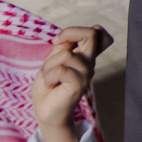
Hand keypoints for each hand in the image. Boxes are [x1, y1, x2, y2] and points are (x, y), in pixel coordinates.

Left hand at [28, 26, 111, 141]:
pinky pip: (61, 70)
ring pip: (67, 54)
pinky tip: (51, 84)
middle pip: (92, 34)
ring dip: (49, 65)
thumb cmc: (48, 86)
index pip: (96, 32)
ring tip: (49, 76)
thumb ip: (62, 48)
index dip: (76, 30)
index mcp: (84, 55)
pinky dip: (49, 76)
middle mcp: (89, 62)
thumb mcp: (52, 61)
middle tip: (56, 44)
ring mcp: (86, 73)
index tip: (59, 41)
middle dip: (69, 33)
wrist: (45, 110)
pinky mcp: (79, 84)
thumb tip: (66, 36)